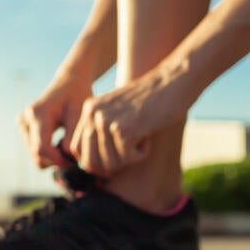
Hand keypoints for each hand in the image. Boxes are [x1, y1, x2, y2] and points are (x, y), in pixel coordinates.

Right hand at [18, 73, 92, 169]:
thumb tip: (65, 159)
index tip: (74, 163)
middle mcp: (25, 118)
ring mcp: (22, 122)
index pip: (42, 148)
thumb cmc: (77, 98)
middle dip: (56, 160)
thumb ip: (72, 138)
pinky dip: (48, 151)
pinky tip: (60, 141)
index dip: (58, 161)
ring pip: (35, 155)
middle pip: (37, 154)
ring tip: (68, 145)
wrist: (69, 82)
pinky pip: (34, 150)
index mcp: (38, 113)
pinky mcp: (23, 126)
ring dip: (52, 157)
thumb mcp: (80, 116)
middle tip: (74, 156)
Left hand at [68, 63, 194, 176]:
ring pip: (110, 163)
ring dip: (129, 158)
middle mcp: (93, 114)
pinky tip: (148, 136)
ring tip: (141, 137)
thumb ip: (102, 131)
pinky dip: (142, 153)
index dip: (92, 164)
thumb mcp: (119, 111)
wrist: (173, 82)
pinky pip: (128, 158)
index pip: (76, 149)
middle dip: (111, 166)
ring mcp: (106, 121)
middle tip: (130, 153)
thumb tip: (90, 167)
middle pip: (91, 161)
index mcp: (89, 109)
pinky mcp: (123, 129)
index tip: (110, 165)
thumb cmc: (151, 101)